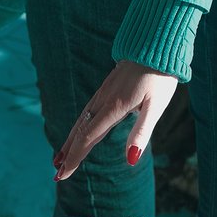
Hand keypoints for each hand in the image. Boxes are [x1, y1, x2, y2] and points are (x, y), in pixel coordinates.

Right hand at [54, 60, 177, 180]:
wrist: (157, 41)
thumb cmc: (160, 75)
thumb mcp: (156, 105)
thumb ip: (142, 131)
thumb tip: (131, 160)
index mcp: (115, 107)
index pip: (89, 137)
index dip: (76, 157)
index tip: (63, 175)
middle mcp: (106, 99)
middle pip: (82, 129)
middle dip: (69, 151)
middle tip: (56, 172)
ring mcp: (106, 89)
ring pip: (83, 117)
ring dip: (71, 137)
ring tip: (61, 154)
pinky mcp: (110, 83)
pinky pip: (90, 106)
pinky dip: (80, 121)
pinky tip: (81, 124)